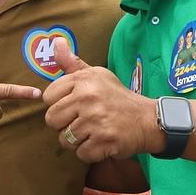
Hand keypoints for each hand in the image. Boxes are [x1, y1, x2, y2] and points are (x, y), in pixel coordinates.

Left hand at [43, 38, 157, 161]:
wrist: (147, 119)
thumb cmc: (116, 96)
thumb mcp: (96, 75)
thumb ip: (72, 63)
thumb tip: (55, 40)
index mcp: (83, 80)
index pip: (48, 97)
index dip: (59, 104)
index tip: (75, 105)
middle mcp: (87, 98)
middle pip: (52, 120)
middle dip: (65, 125)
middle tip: (83, 121)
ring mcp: (96, 120)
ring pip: (64, 140)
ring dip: (77, 140)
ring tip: (93, 131)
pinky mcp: (104, 141)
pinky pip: (81, 153)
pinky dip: (90, 152)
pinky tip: (101, 142)